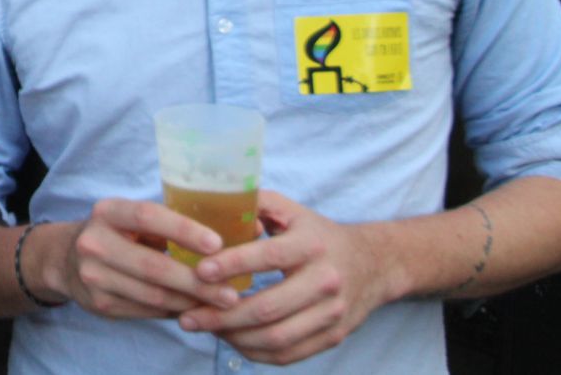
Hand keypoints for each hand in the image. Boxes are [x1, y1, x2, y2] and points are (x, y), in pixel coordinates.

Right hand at [46, 199, 241, 318]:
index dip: (183, 230)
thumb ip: (173, 223)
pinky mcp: (99, 304)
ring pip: (153, 296)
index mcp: (108, 212)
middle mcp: (95, 242)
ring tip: (220, 304)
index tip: (218, 244)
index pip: (147, 216)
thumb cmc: (117, 234)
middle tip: (230, 293)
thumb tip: (241, 228)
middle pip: (153, 266)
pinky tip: (194, 310)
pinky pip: (147, 312)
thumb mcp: (133, 218)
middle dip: (197, 282)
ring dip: (191, 302)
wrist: (66, 260)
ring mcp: (94, 276)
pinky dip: (175, 312)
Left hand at [180, 190, 397, 364]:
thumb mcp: (291, 211)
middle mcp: (326, 282)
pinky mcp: (333, 337)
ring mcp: (332, 315)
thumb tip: (211, 209)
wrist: (373, 264)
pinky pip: (287, 354)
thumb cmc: (317, 234)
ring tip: (201, 327)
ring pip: (276, 338)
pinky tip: (228, 339)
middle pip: (268, 308)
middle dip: (221, 314)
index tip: (199, 271)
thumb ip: (254, 205)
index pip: (268, 257)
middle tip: (187, 314)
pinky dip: (253, 351)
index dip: (232, 265)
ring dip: (233, 337)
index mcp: (312, 246)